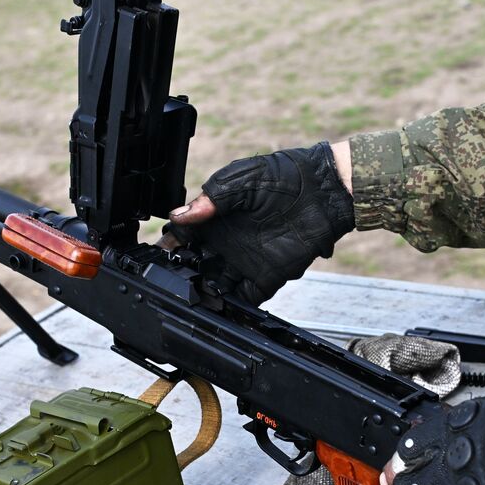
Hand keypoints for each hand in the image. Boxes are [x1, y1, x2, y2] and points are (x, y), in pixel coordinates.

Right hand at [162, 141, 354, 304]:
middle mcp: (228, 243)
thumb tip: (180, 214)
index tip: (160, 254)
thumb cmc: (286, 176)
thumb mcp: (242, 180)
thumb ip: (212, 198)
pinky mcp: (267, 276)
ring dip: (204, 293)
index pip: (185, 236)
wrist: (324, 191)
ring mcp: (246, 262)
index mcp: (217, 218)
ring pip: (216, 285)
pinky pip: (246, 298)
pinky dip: (232, 306)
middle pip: (196, 265)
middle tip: (172, 281)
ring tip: (191, 299)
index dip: (171, 246)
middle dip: (183, 274)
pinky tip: (220, 309)